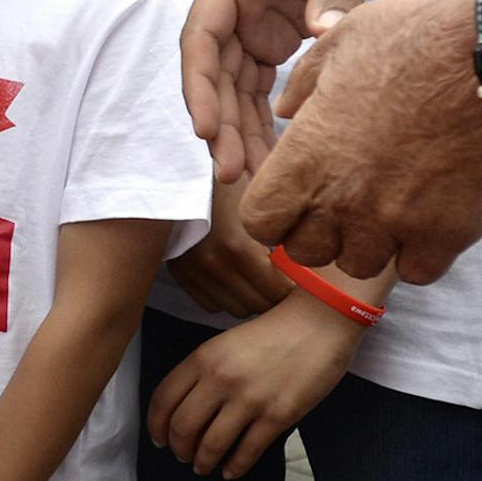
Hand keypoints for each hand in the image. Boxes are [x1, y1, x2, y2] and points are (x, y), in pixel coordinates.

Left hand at [147, 293, 361, 477]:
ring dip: (203, 462)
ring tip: (203, 467)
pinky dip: (234, 467)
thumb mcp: (226, 343)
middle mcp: (221, 379)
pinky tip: (230, 471)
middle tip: (182, 456)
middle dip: (178, 448)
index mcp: (203, 357)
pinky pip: (247, 452)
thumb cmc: (272, 332)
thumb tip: (187, 407)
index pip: (163, 398)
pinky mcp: (277, 416)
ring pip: (211, 445)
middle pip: (182, 427)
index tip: (158, 438)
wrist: (319, 324)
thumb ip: (204, 370)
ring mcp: (249, 399)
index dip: (155, 425)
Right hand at [165, 175, 292, 317]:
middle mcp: (215, 267)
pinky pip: (213, 304)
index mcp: (238, 248)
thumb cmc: (220, 175)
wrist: (170, 170)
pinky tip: (236, 277)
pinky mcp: (181, 275)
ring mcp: (195, 274)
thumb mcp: (255, 189)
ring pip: (237, 309)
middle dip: (276, 295)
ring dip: (253, 298)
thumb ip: (282, 220)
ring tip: (261, 278)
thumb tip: (311, 243)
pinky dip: (227, 296)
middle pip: (260, 305)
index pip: (280, 292)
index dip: (295, 285)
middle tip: (285, 278)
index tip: (301, 276)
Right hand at [179, 0, 411, 181]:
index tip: (207, 129)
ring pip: (232, 86)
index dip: (200, 84)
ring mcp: (251, 21)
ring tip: (255, 176)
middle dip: (220, 121)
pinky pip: (258, 87)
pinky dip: (262, 120)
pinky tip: (272, 155)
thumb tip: (326, 35)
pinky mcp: (273, 38)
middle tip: (232, 171)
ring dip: (239, 130)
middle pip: (213, 69)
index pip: (203, 32)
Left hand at [240, 0, 481, 283]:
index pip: (260, 220)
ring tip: (386, 206)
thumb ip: (305, 83)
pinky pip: (416, 270)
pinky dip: (417, 252)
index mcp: (310, 153)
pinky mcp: (448, 235)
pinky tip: (426, 219)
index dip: (271, 211)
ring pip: (360, 264)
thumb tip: (283, 111)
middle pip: (305, 251)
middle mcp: (344, 199)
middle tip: (340, 200)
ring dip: (367, 241)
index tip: (291, 196)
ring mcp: (396, 222)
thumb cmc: (420, 36)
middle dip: (315, 230)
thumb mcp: (344, 39)